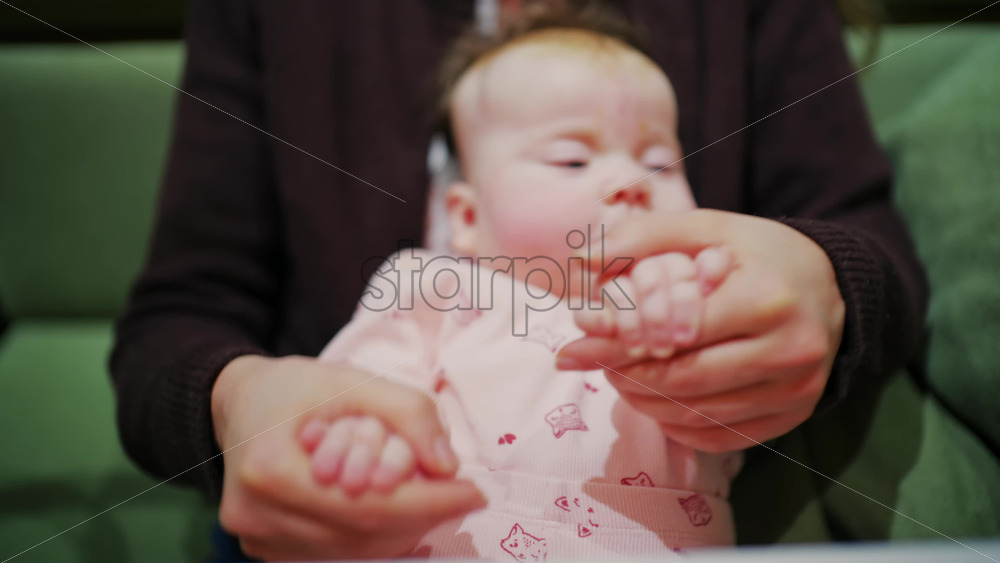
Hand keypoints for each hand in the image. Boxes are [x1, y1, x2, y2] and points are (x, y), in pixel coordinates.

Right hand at [211, 355, 484, 559]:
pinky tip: (399, 512)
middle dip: (422, 516)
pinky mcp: (265, 551)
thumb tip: (448, 465)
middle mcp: (257, 515)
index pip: (367, 504)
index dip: (429, 502)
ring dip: (403, 530)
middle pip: (363, 534)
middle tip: (460, 495)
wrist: (241, 404)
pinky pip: (337, 554)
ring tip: (432, 500)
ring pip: (355, 552)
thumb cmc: (298, 388)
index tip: (475, 492)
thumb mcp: (354, 380)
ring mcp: (257, 539)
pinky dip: (376, 538)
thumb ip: (407, 411)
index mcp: (272, 469)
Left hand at [557, 209, 844, 451]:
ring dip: (642, 399)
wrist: (830, 287)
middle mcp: (790, 351)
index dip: (619, 336)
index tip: (576, 336)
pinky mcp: (791, 418)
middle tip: (590, 356)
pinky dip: (673, 423)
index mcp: (768, 298)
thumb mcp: (708, 228)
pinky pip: (715, 437)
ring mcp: (795, 392)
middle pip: (683, 380)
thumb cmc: (759, 255)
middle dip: (624, 371)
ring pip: (694, 414)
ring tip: (617, 371)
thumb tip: (582, 260)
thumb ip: (644, 237)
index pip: (677, 331)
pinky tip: (654, 396)